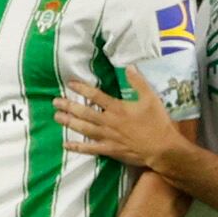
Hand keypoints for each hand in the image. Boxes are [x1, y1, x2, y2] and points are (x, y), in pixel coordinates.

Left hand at [53, 67, 186, 172]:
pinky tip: (66, 145)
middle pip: (84, 113)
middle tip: (55, 102)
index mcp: (118, 108)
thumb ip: (138, 82)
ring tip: (57, 117)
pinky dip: (77, 147)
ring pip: (84, 129)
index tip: (70, 83)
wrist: (162, 148)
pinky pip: (90, 149)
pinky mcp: (110, 150)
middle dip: (69, 106)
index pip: (96, 96)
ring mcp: (108, 137)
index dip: (82, 88)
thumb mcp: (151, 98)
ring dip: (69, 123)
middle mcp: (109, 122)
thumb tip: (129, 67)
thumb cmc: (157, 122)